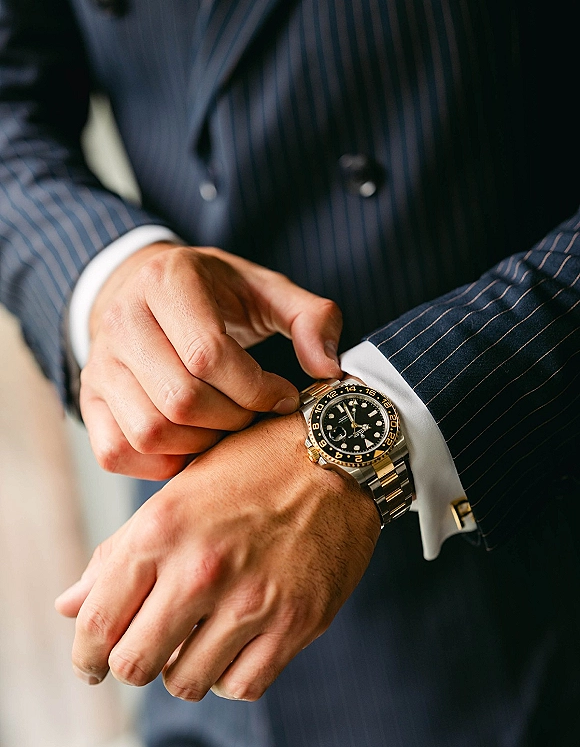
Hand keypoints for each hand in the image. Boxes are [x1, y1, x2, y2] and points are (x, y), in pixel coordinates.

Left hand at [55, 413, 379, 700]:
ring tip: (194, 642)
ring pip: (185, 683)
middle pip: (134, 664)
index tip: (91, 665)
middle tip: (144, 653)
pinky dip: (228, 675)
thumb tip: (68, 606)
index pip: (98, 622)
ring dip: (181, 670)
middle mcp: (202, 569)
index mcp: (161, 531)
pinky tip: (232, 647)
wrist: (337, 457)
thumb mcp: (175, 495)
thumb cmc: (249, 470)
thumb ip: (118, 553)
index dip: (85, 656)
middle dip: (130, 665)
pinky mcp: (296, 622)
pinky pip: (241, 685)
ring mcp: (252, 600)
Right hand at [80, 242, 342, 479]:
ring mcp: (99, 365)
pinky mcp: (90, 402)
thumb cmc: (215, 297)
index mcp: (167, 282)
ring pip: (151, 432)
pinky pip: (118, 453)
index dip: (256, 388)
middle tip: (254, 414)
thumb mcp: (267, 292)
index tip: (282, 396)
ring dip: (202, 445)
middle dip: (233, 420)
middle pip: (181, 400)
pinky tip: (193, 443)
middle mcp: (122, 320)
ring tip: (226, 426)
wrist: (148, 293)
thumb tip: (328, 369)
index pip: (208, 354)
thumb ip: (311, 319)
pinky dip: (162, 464)